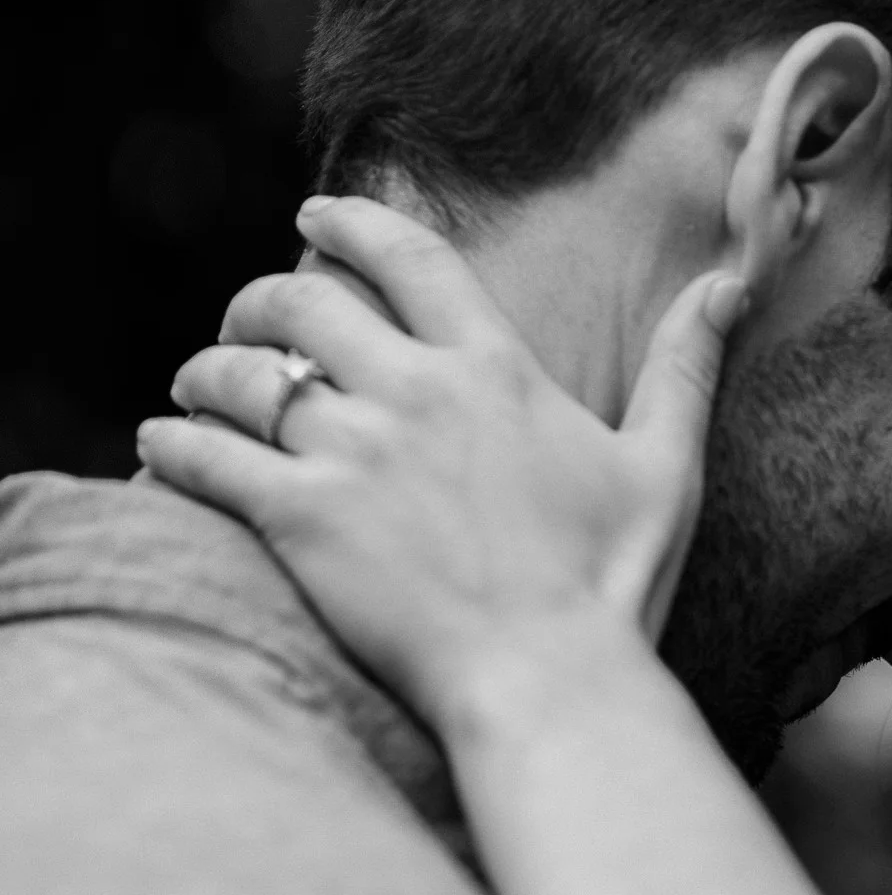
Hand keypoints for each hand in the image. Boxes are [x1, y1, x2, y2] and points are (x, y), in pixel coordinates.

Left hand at [139, 197, 748, 732]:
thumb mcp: (667, 467)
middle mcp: (415, 392)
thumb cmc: (615, 583)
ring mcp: (352, 453)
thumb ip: (686, 368)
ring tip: (198, 388)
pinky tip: (161, 447)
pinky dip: (172, 444)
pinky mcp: (300, 518)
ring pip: (241, 372)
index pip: (411, 257)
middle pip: (303, 299)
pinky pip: (205, 456)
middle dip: (262, 296)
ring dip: (208, 370)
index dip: (354, 223)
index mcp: (496, 370)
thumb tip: (727, 285)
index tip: (315, 214)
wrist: (550, 680)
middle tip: (250, 319)